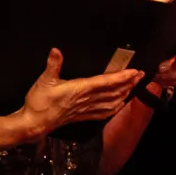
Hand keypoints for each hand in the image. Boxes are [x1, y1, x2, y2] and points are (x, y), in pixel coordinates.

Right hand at [20, 49, 142, 134]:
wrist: (35, 123)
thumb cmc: (39, 102)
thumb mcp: (44, 80)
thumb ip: (53, 64)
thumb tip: (56, 50)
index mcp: (80, 89)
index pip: (106, 82)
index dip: (121, 77)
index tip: (134, 71)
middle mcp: (86, 100)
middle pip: (113, 92)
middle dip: (128, 83)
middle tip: (140, 75)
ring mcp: (86, 110)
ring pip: (111, 102)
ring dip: (124, 94)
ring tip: (134, 87)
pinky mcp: (82, 116)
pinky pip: (103, 113)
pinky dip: (114, 108)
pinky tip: (120, 105)